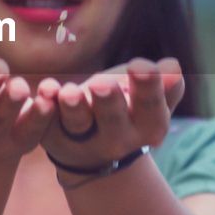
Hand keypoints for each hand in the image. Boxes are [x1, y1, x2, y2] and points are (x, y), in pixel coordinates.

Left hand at [40, 57, 184, 168]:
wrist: (92, 149)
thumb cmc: (128, 110)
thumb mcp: (151, 99)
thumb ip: (165, 85)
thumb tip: (171, 68)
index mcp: (148, 127)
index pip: (152, 109)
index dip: (148, 89)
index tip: (141, 66)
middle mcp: (117, 139)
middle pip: (114, 121)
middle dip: (109, 102)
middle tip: (101, 84)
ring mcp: (82, 140)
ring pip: (77, 124)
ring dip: (73, 107)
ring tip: (69, 92)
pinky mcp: (53, 135)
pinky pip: (46, 121)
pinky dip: (43, 106)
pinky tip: (45, 89)